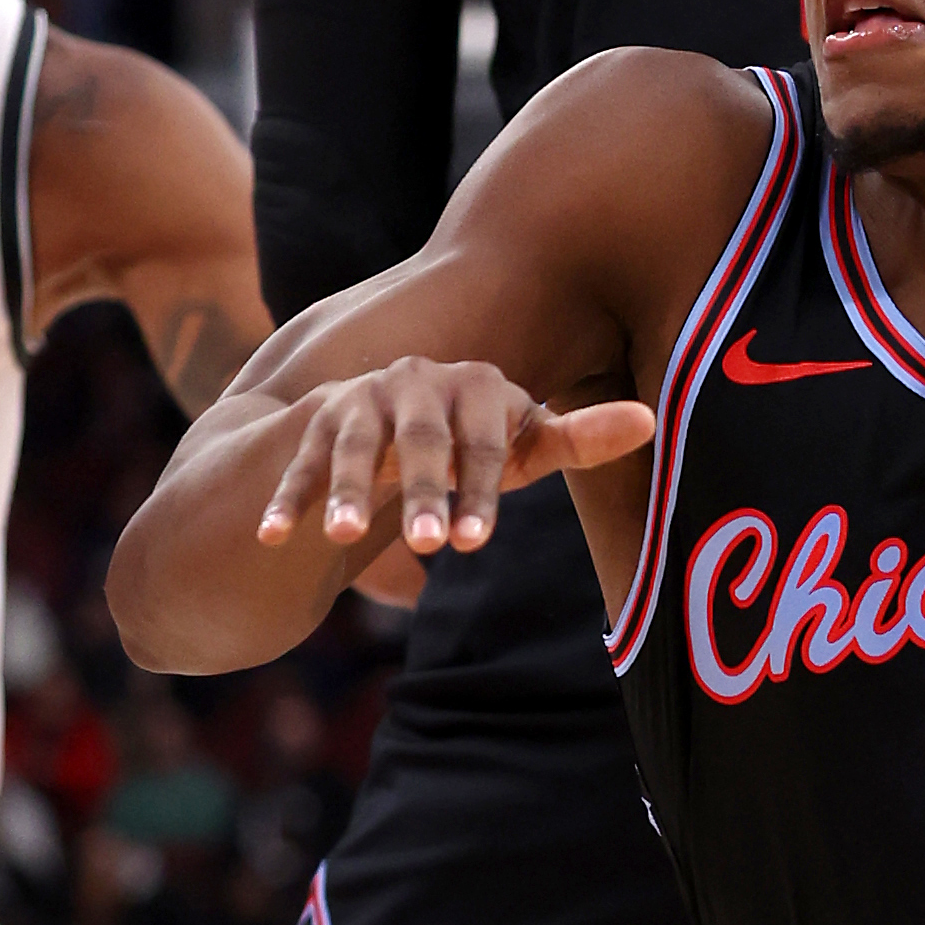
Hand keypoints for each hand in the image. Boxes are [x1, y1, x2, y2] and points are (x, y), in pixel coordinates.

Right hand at [254, 360, 654, 560]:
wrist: (390, 419)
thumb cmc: (477, 447)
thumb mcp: (522, 447)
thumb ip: (578, 439)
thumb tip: (651, 419)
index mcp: (476, 384)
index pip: (484, 444)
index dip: (480, 493)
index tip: (474, 544)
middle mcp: (417, 379)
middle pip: (421, 444)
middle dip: (421, 495)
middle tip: (427, 546)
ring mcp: (361, 397)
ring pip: (352, 447)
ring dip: (343, 491)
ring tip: (337, 537)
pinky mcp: (314, 419)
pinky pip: (297, 462)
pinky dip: (286, 500)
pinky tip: (274, 539)